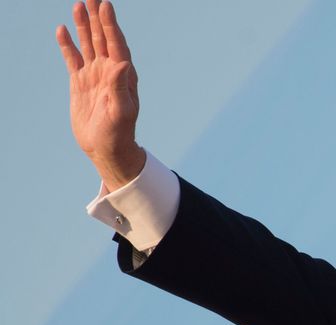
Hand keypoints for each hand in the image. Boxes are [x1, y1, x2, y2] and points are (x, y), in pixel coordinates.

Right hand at [57, 0, 144, 189]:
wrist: (106, 148)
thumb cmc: (118, 133)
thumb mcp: (121, 111)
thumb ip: (120, 86)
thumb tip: (122, 63)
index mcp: (122, 75)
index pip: (116, 44)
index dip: (111, 25)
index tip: (106, 5)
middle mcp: (109, 71)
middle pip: (103, 37)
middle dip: (98, 17)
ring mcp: (94, 75)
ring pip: (88, 44)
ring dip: (84, 25)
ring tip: (79, 4)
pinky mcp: (80, 82)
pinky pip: (73, 58)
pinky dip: (68, 44)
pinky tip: (62, 30)